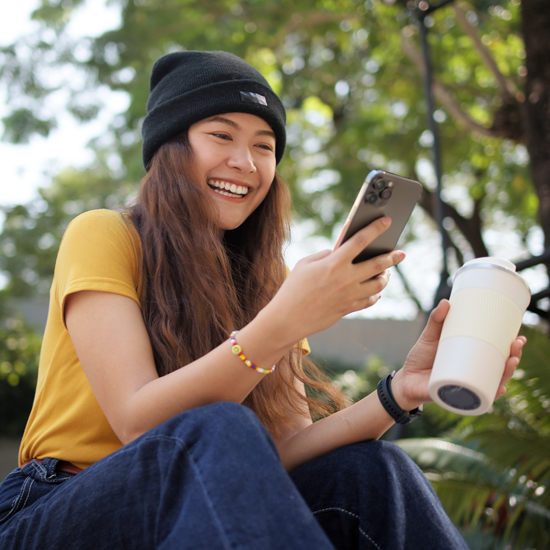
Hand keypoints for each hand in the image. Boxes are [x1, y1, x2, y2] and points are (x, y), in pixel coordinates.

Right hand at [262, 217, 404, 344]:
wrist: (287, 319)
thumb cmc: (293, 288)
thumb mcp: (305, 264)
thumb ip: (326, 255)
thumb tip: (340, 252)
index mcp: (334, 263)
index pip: (360, 240)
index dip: (375, 229)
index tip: (386, 221)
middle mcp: (345, 279)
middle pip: (377, 264)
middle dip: (392, 257)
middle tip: (401, 253)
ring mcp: (348, 296)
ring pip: (378, 285)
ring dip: (385, 277)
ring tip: (387, 272)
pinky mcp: (347, 309)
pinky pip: (368, 300)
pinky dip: (375, 294)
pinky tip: (376, 291)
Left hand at [390, 300, 526, 410]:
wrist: (405, 378)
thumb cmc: (420, 357)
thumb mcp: (429, 336)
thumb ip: (436, 320)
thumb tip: (445, 302)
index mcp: (471, 358)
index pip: (498, 354)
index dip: (512, 348)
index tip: (519, 337)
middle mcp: (474, 374)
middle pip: (501, 369)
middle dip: (513, 359)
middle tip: (515, 347)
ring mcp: (467, 386)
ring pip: (493, 383)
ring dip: (506, 375)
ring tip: (510, 363)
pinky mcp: (458, 396)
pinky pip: (478, 398)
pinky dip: (490, 395)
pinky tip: (499, 389)